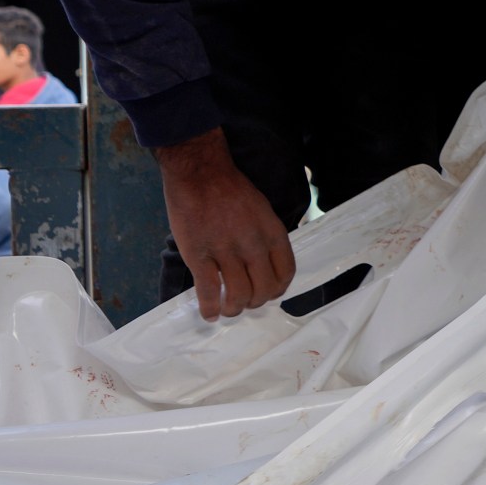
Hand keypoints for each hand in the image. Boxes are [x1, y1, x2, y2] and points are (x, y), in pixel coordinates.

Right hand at [157, 128, 294, 320]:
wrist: (199, 172)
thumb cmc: (229, 189)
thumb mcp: (262, 210)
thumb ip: (266, 237)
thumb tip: (266, 264)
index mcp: (272, 232)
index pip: (285, 273)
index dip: (277, 290)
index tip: (268, 294)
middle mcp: (254, 244)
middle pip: (264, 290)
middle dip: (255, 302)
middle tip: (244, 302)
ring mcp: (226, 251)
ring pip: (239, 295)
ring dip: (234, 308)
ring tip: (227, 309)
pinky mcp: (199, 255)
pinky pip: (208, 291)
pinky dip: (210, 308)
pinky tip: (209, 312)